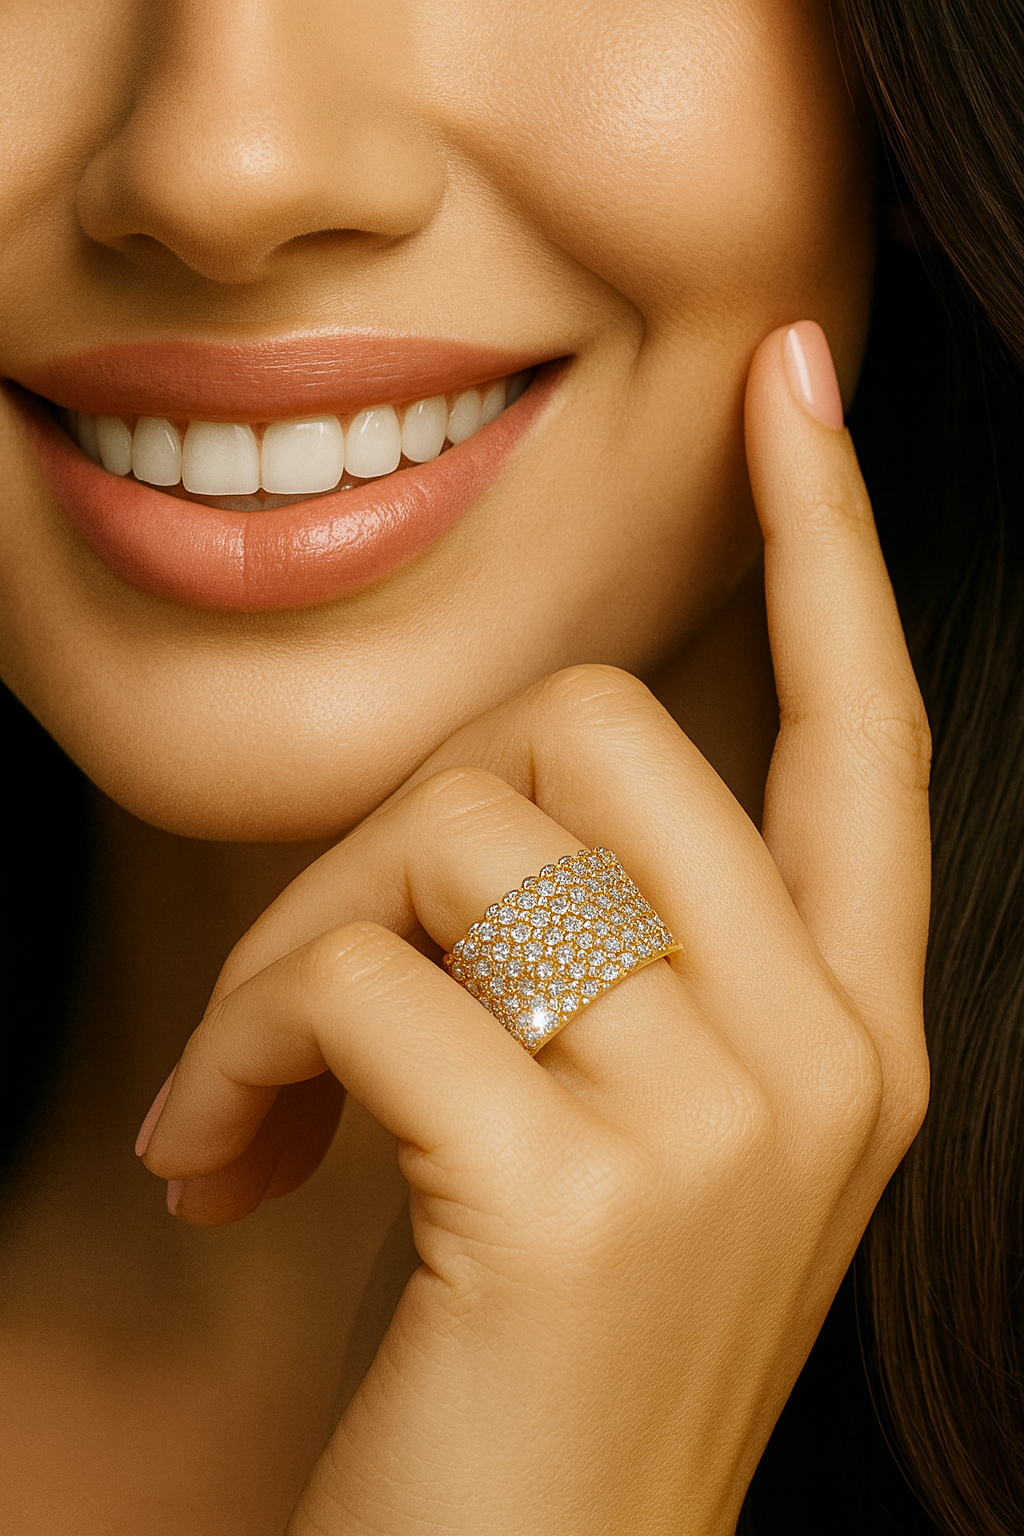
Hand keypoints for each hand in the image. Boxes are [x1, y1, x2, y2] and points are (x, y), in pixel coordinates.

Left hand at [138, 323, 930, 1534]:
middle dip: (396, 828)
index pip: (867, 723)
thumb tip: (513, 775)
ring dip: (291, 951)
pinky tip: (218, 1165)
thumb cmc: (549, 1357)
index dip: (830, 543)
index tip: (794, 382)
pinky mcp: (581, 1196)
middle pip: (591, 730)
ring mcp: (726, 1124)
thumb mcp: (628, 1129)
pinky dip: (241, 1051)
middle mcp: (828, 1055)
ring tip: (244, 1098)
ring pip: (460, 837)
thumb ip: (621, 944)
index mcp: (853, 1026)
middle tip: (303, 986)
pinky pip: (363, 985)